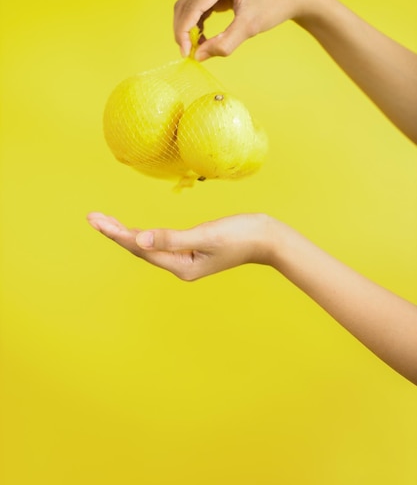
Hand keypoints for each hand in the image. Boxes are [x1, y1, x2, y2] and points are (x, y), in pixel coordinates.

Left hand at [87, 212, 273, 279]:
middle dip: (115, 233)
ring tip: (103, 221)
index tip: (97, 221)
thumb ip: (172, 238)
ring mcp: (185, 259)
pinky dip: (142, 234)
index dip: (117, 234)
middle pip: (140, 249)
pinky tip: (132, 229)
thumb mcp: (207, 235)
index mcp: (182, 266)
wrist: (267, 239)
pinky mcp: (191, 250)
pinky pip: (159, 243)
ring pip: (147, 246)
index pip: (141, 248)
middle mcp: (180, 266)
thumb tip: (139, 238)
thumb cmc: (241, 235)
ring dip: (125, 233)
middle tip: (92, 218)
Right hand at [174, 0, 314, 60]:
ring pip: (189, 6)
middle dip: (184, 31)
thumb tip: (198, 56)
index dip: (184, 31)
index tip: (185, 54)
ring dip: (189, 28)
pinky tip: (203, 39)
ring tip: (198, 48)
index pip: (192, 6)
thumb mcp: (249, 28)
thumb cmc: (275, 5)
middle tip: (189, 54)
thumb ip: (224, 44)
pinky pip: (198, 6)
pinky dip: (197, 24)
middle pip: (186, 4)